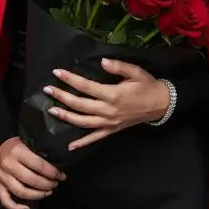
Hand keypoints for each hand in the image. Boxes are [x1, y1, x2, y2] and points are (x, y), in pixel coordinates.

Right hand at [0, 136, 65, 208]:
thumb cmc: (18, 143)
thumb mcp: (29, 142)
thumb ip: (40, 152)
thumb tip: (58, 164)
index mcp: (17, 151)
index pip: (39, 165)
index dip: (53, 172)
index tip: (61, 175)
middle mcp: (8, 164)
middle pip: (31, 180)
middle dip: (47, 184)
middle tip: (55, 184)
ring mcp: (1, 176)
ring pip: (21, 192)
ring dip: (37, 195)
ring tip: (48, 192)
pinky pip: (5, 200)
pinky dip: (16, 207)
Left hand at [43, 58, 169, 150]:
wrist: (161, 104)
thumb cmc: (147, 85)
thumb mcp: (136, 71)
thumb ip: (118, 66)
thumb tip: (101, 62)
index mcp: (113, 94)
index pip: (86, 87)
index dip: (70, 79)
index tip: (57, 72)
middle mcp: (108, 110)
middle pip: (79, 104)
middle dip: (62, 96)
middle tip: (47, 89)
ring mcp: (109, 123)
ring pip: (83, 122)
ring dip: (66, 117)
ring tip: (52, 110)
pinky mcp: (112, 130)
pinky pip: (95, 138)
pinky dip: (82, 143)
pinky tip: (69, 146)